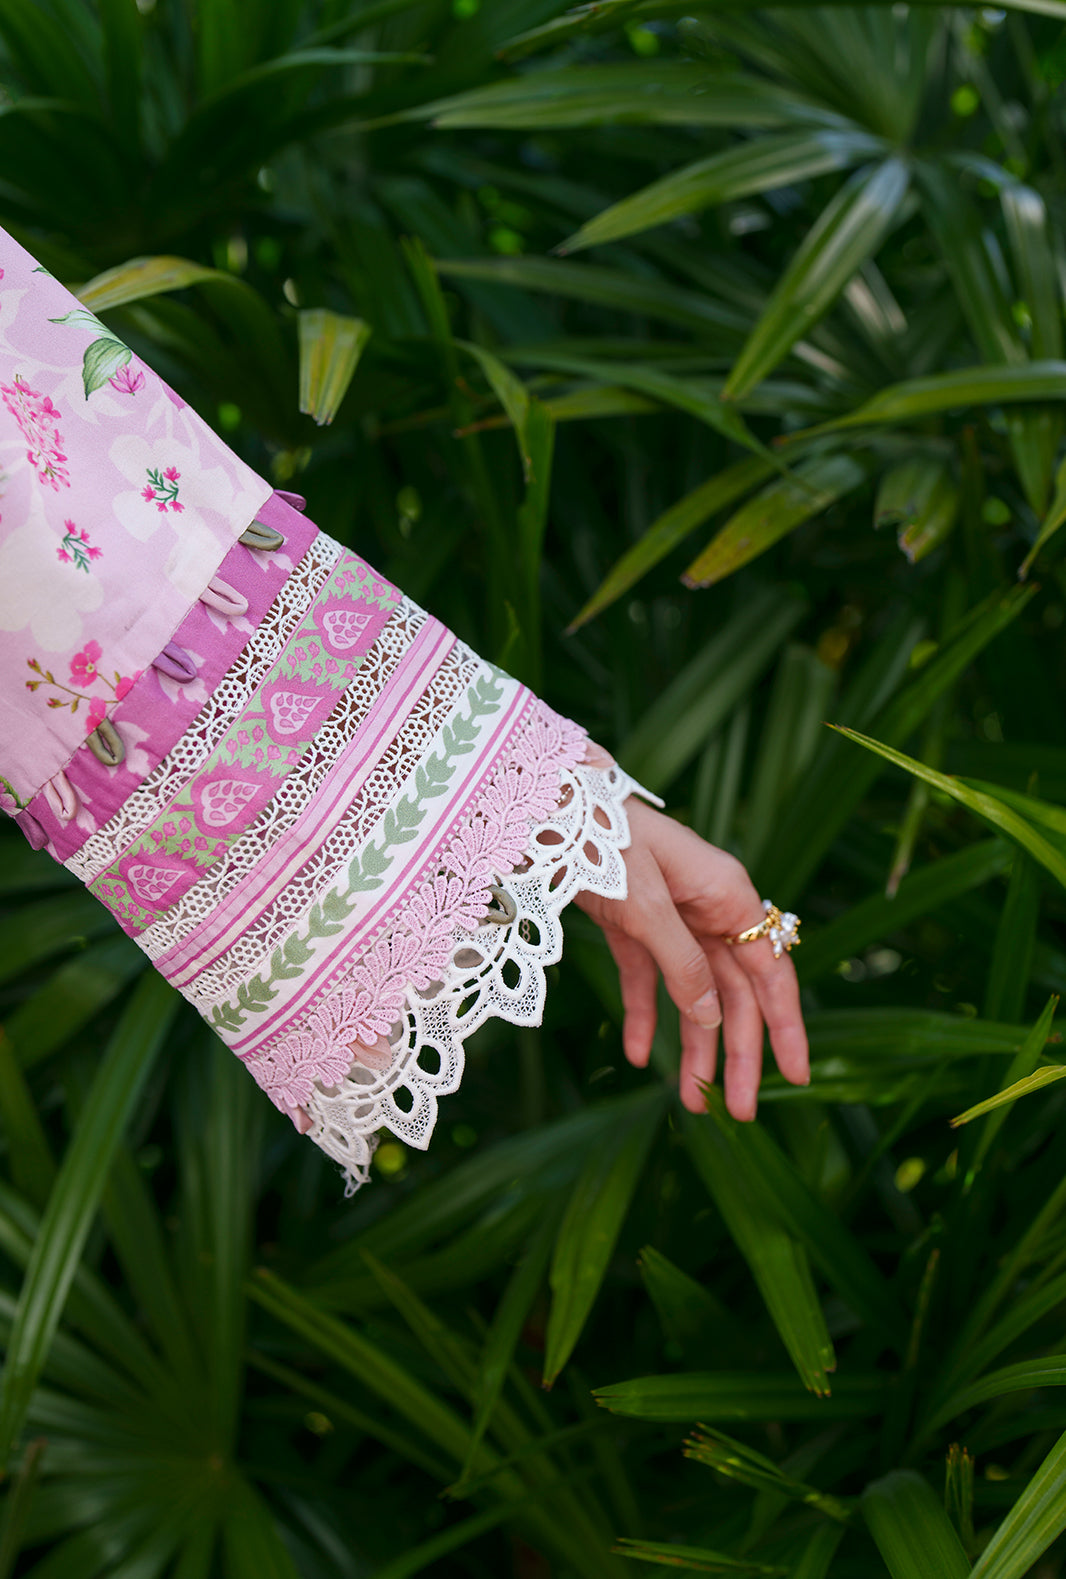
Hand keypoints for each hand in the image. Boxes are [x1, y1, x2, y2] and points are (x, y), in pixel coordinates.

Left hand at [574, 748, 808, 1118]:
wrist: (553, 805)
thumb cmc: (609, 843)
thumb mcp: (649, 908)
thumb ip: (683, 965)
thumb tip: (713, 1019)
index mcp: (730, 897)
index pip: (771, 975)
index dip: (786, 1027)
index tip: (797, 1077)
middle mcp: (710, 909)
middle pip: (735, 993)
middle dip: (738, 1054)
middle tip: (741, 1112)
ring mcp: (672, 917)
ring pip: (694, 993)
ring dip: (693, 1046)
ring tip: (692, 1101)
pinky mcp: (633, 923)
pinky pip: (648, 978)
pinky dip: (644, 1014)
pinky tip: (636, 1054)